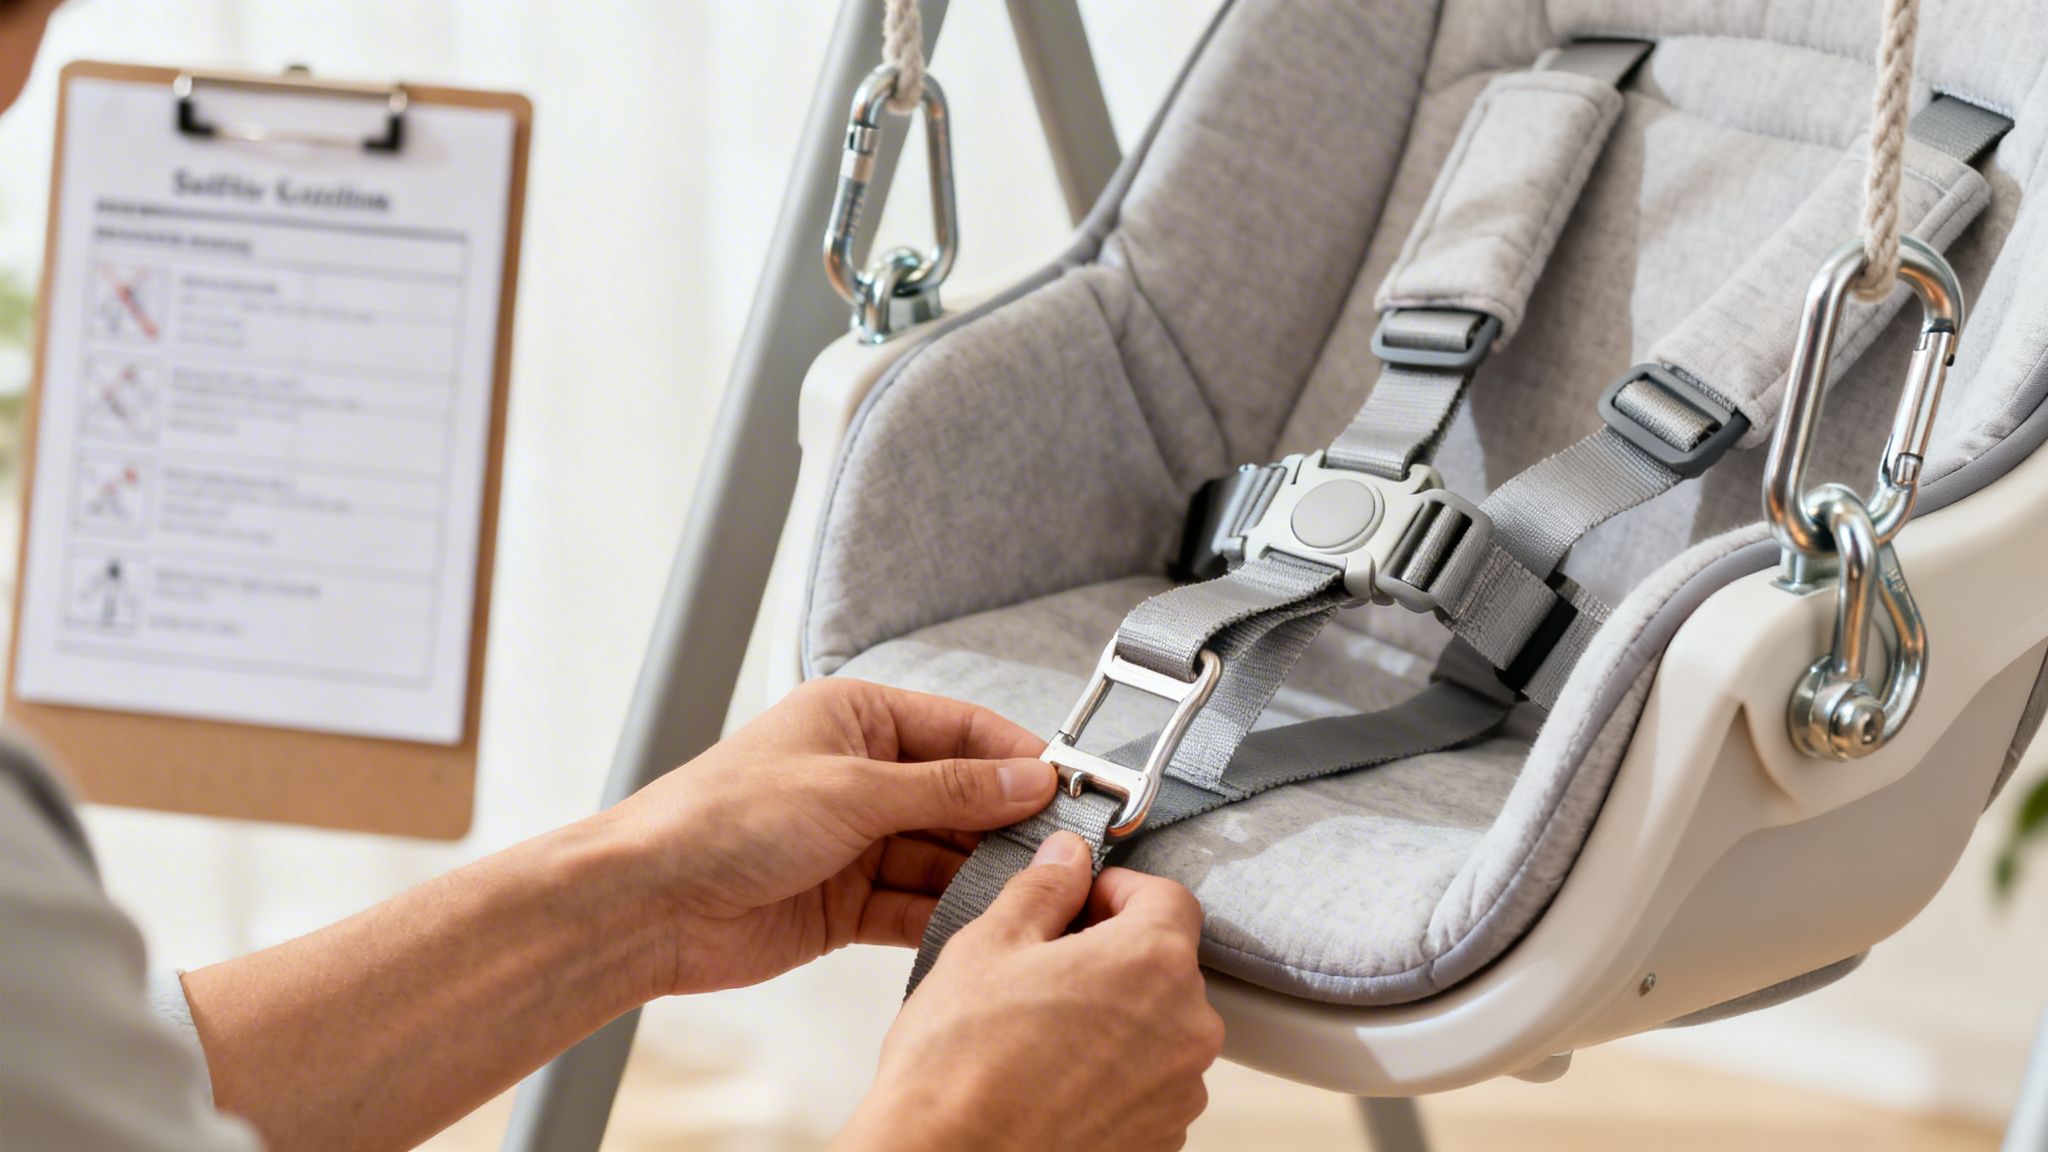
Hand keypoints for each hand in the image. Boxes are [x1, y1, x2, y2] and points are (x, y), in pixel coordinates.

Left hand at [601, 678, 1055, 995]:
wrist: (650, 901)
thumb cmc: (726, 817)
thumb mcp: (853, 790)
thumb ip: (948, 789)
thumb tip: (1028, 779)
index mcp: (856, 719)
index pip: (961, 728)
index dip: (1017, 756)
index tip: (1072, 787)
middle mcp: (860, 775)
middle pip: (959, 795)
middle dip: (1005, 823)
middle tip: (1064, 849)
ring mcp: (854, 841)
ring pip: (941, 855)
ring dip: (979, 873)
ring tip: (1029, 891)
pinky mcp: (846, 902)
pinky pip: (913, 904)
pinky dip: (944, 915)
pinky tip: (980, 924)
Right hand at [838, 833, 1223, 1151]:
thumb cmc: (961, 1068)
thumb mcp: (988, 946)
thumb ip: (1043, 890)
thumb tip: (1067, 861)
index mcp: (1152, 963)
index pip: (1167, 897)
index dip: (1117, 890)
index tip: (1081, 901)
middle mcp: (1186, 1028)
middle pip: (1164, 965)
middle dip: (1112, 955)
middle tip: (1046, 968)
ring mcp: (1179, 1092)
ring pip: (1157, 1027)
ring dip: (1115, 1017)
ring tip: (1043, 1032)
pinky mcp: (1161, 1138)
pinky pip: (1148, 1084)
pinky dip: (1113, 1073)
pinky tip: (1054, 1077)